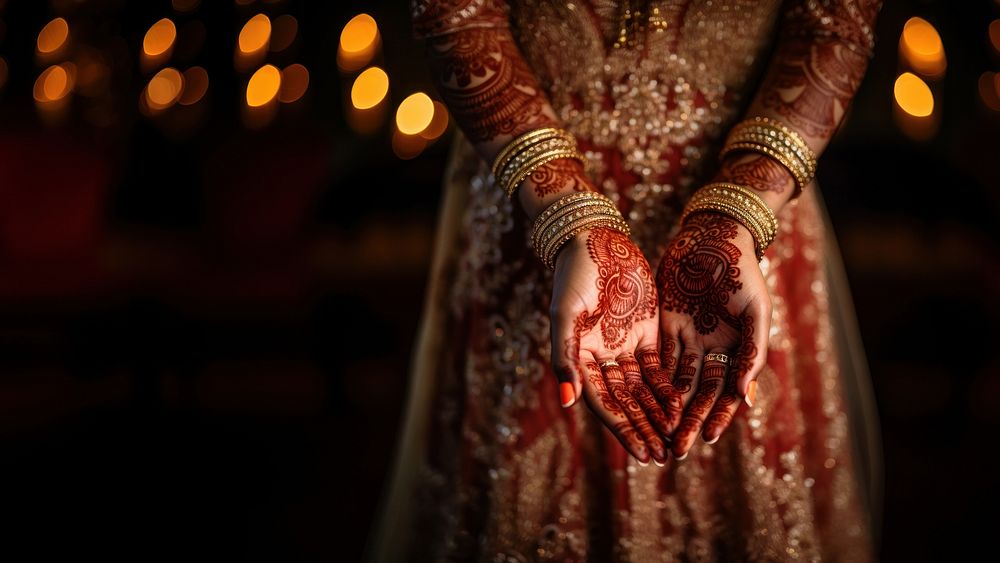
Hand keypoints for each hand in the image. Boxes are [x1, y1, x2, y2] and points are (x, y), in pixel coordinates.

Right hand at [549, 226, 673, 464]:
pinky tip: (682, 406)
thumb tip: (568, 402)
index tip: (641, 454)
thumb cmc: (573, 276)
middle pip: (626, 402)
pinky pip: (658, 367)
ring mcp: (625, 345)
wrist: (594, 240)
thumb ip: (564, 358)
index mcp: (580, 358)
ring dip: (657, 415)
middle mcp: (602, 358)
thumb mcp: (565, 316)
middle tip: (663, 456)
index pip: (604, 403)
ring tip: (675, 439)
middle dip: (644, 429)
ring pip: (644, 389)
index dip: (623, 430)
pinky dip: (668, 387)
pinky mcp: (646, 332)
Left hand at [655, 211, 770, 458]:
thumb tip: (746, 398)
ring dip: (665, 408)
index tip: (705, 440)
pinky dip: (649, 379)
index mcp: (737, 350)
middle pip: (697, 394)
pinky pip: (656, 356)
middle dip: (686, 422)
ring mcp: (687, 338)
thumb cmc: (743, 271)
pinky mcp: (665, 324)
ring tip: (654, 434)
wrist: (714, 236)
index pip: (725, 394)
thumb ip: (753, 354)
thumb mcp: (756, 312)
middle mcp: (711, 350)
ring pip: (674, 381)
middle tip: (674, 452)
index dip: (716, 417)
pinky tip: (638, 400)